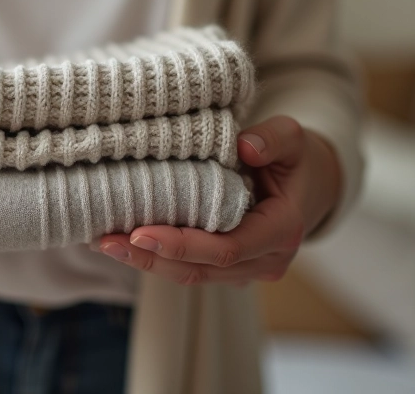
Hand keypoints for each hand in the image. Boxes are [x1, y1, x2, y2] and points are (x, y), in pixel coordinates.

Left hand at [93, 116, 340, 285]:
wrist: (313, 185)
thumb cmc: (298, 159)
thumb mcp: (294, 139)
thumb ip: (274, 139)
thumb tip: (243, 146)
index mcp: (282, 232)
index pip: (226, 248)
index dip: (181, 244)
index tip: (140, 232)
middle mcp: (264, 261)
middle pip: (200, 270)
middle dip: (150, 257)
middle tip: (104, 240)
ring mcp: (246, 270)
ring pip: (190, 276)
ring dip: (145, 262)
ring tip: (101, 241)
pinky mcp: (228, 269)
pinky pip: (189, 269)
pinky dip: (155, 258)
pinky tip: (121, 242)